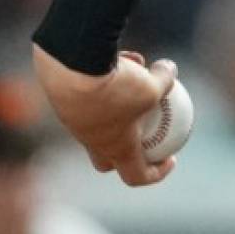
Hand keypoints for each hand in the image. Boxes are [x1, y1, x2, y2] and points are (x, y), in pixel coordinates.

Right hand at [32, 43, 177, 186]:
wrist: (70, 69)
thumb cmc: (117, 87)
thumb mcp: (153, 84)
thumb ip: (165, 80)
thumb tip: (171, 70)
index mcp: (118, 148)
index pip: (136, 175)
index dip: (156, 173)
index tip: (170, 158)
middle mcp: (93, 140)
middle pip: (110, 157)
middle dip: (127, 151)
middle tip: (145, 133)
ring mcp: (75, 123)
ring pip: (101, 119)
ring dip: (121, 102)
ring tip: (138, 74)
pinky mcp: (63, 101)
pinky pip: (89, 96)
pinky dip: (106, 82)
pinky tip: (118, 59)